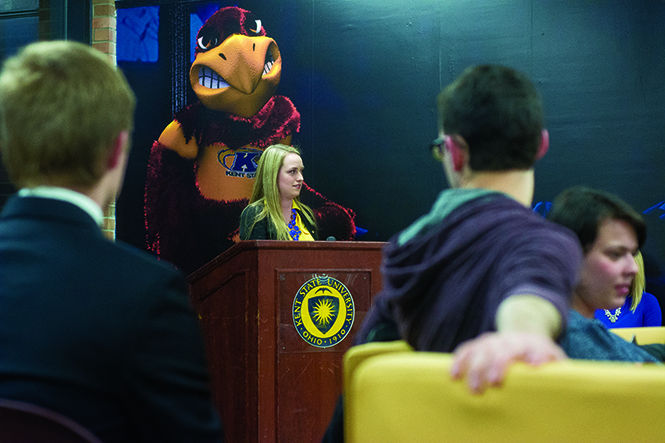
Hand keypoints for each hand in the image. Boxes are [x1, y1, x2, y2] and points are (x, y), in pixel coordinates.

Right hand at [450, 331, 566, 393]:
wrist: (526, 336)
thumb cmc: (542, 356)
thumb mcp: (555, 358)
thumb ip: (555, 365)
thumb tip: (545, 369)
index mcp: (528, 343)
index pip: (524, 348)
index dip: (521, 358)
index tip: (524, 369)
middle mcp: (507, 340)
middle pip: (498, 350)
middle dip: (493, 366)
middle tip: (491, 385)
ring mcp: (490, 341)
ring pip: (479, 351)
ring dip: (475, 369)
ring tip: (474, 389)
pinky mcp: (478, 345)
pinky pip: (465, 350)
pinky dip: (458, 361)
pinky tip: (454, 376)